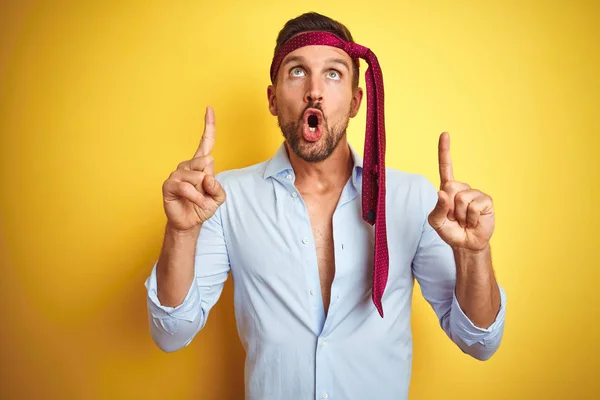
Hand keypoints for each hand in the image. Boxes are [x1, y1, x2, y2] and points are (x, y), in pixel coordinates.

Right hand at [162, 106, 225, 231]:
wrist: (190, 222)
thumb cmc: (203, 207)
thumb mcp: (219, 198)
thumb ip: (218, 187)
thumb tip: (207, 177)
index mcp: (201, 164)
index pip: (206, 142)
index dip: (209, 126)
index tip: (209, 108)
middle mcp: (188, 165)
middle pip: (206, 161)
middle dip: (210, 181)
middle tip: (205, 193)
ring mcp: (177, 173)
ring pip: (198, 176)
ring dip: (204, 194)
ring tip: (200, 201)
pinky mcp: (169, 184)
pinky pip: (187, 187)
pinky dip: (196, 198)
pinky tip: (195, 203)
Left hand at [427, 132, 494, 251]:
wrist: (466, 244)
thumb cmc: (450, 231)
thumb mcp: (436, 222)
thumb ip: (437, 208)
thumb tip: (442, 192)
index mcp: (448, 189)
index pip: (446, 167)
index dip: (445, 151)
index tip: (445, 134)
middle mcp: (462, 188)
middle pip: (451, 187)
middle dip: (449, 207)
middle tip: (455, 218)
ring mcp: (475, 193)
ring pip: (461, 199)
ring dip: (460, 215)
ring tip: (464, 220)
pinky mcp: (486, 201)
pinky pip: (474, 206)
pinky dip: (471, 217)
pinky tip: (474, 221)